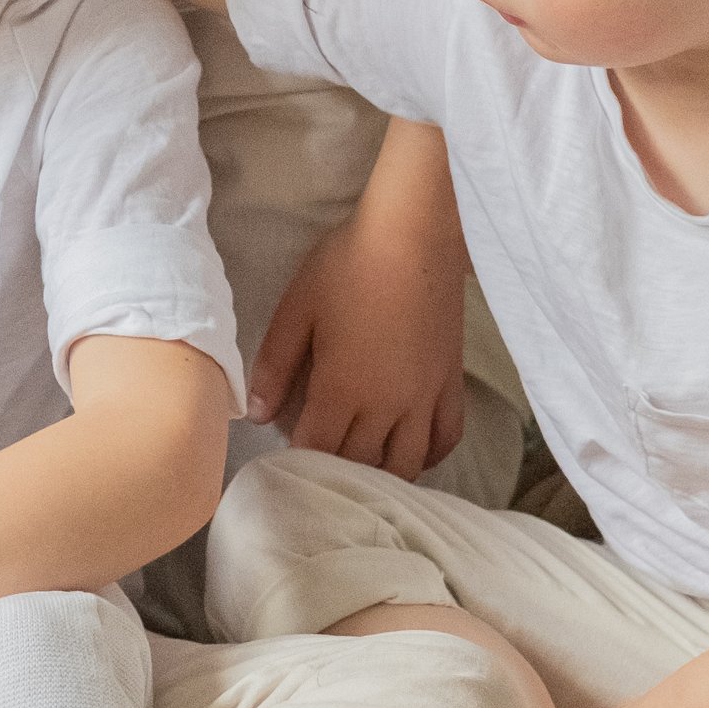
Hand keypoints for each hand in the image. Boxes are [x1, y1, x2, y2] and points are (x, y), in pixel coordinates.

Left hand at [250, 202, 465, 475]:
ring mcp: (424, 398)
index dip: (297, 457)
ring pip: (405, 463)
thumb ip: (274, 364)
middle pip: (359, 462)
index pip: (315, 448)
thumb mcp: (297, 308)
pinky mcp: (451, 384)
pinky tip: (410, 451)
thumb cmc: (349, 265)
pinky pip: (446, 438)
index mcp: (342, 389)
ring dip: (380, 473)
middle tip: (318, 456)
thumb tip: (256, 413)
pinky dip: (429, 456)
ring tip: (360, 464)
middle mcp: (386, 406)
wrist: (415, 234)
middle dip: (334, 467)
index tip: (285, 452)